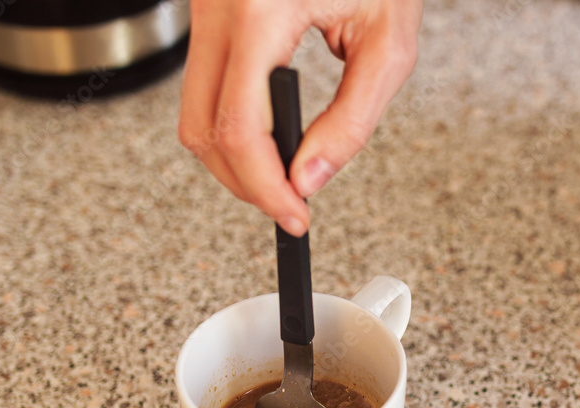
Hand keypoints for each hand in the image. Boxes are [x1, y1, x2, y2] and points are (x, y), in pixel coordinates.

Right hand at [179, 0, 422, 235]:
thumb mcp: (387, 47)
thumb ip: (350, 122)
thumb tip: (309, 179)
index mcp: (262, 8)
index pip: (239, 126)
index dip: (264, 185)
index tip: (294, 215)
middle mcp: (219, 6)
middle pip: (201, 128)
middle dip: (243, 182)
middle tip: (288, 204)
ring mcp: (204, 7)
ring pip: (192, 112)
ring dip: (232, 157)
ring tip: (282, 174)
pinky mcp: (207, 12)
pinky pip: (200, 85)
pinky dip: (230, 124)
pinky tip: (267, 135)